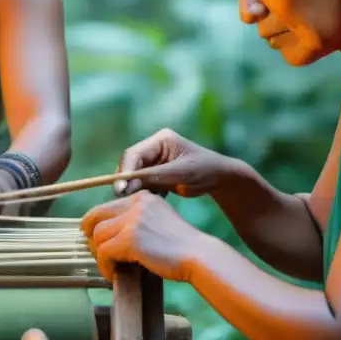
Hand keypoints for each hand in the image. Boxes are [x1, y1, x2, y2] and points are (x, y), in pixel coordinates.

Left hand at [80, 191, 205, 282]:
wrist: (198, 256)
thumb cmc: (180, 245)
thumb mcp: (157, 220)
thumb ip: (135, 220)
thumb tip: (106, 231)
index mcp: (143, 197)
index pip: (105, 206)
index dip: (94, 223)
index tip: (91, 236)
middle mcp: (136, 203)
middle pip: (96, 218)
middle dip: (92, 238)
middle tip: (97, 254)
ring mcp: (132, 220)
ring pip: (98, 237)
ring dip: (100, 256)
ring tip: (110, 267)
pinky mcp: (130, 239)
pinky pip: (104, 253)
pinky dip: (105, 267)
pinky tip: (113, 275)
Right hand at [113, 128, 242, 197]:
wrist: (220, 179)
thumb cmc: (204, 171)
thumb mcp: (180, 174)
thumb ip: (153, 178)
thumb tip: (126, 186)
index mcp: (161, 140)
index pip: (133, 154)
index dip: (124, 171)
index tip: (120, 189)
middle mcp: (154, 148)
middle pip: (131, 165)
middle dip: (128, 182)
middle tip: (125, 199)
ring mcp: (155, 161)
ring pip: (134, 176)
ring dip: (137, 189)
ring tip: (148, 198)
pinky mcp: (156, 174)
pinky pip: (142, 184)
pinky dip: (145, 193)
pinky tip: (158, 197)